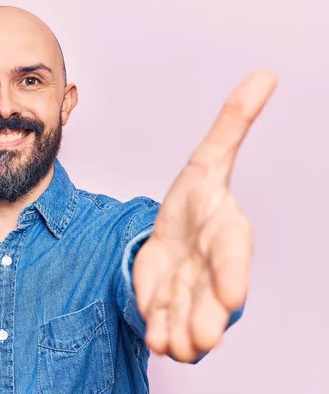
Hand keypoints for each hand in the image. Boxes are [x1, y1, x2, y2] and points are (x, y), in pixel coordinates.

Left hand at [132, 71, 277, 361]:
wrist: (179, 231)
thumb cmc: (199, 198)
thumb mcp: (210, 158)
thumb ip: (233, 123)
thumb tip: (265, 74)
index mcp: (226, 235)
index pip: (232, 255)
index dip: (233, 273)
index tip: (231, 295)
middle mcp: (212, 270)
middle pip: (212, 298)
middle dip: (207, 317)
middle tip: (201, 339)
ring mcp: (190, 292)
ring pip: (187, 318)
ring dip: (179, 332)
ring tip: (167, 345)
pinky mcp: (167, 303)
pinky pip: (164, 321)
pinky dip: (159, 331)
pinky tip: (154, 340)